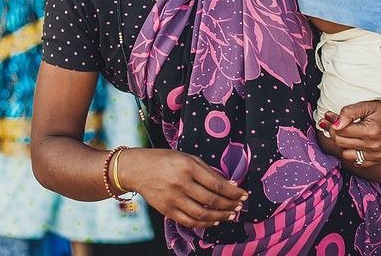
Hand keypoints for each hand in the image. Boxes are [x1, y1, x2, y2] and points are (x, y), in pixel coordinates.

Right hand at [121, 148, 247, 227]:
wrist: (137, 169)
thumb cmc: (164, 160)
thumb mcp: (186, 157)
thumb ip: (207, 170)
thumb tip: (229, 184)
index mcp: (188, 166)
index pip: (216, 183)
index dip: (233, 191)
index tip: (243, 195)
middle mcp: (181, 183)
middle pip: (212, 200)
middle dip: (230, 205)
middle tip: (239, 207)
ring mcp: (173, 198)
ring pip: (202, 214)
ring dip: (220, 217)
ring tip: (230, 215)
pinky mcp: (166, 210)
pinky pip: (189, 221)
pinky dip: (204, 224)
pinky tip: (214, 221)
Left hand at [325, 98, 380, 166]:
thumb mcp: (365, 105)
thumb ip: (349, 113)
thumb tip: (334, 124)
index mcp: (372, 132)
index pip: (341, 131)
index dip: (331, 122)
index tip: (327, 115)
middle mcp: (375, 146)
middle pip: (341, 143)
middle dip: (333, 131)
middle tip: (330, 122)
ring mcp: (378, 155)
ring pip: (346, 154)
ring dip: (343, 143)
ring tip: (345, 132)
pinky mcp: (380, 159)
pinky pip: (357, 161)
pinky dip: (353, 153)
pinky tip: (354, 142)